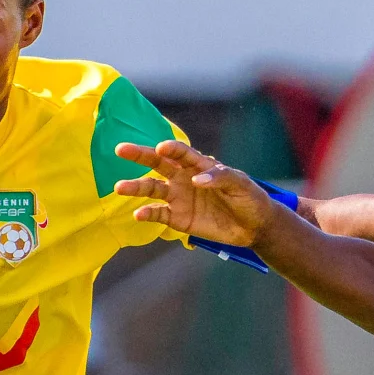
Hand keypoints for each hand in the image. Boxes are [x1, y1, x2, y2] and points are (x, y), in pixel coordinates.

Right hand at [112, 139, 275, 244]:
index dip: (171, 149)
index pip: (181, 152)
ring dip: (136, 187)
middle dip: (139, 156)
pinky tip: (138, 215)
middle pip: (157, 164)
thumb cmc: (248, 198)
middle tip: (120, 149)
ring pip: (152, 188)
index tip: (161, 148)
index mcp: (198, 164)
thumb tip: (196, 180)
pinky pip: (158, 214)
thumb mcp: (239, 184)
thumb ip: (219, 177)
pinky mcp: (177, 218)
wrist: (253, 226)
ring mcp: (178, 198)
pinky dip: (147, 214)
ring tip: (120, 187)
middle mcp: (183, 177)